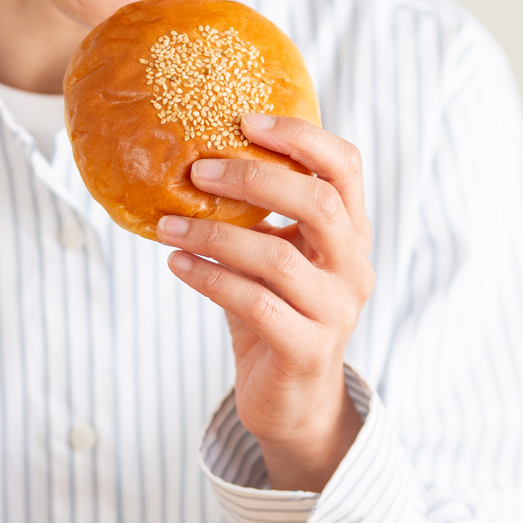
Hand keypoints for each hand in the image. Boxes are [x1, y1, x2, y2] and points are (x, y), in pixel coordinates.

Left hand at [159, 113, 374, 491]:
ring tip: (169, 224)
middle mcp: (354, 268)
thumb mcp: (273, 257)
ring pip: (278, 258)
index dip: (301, 136)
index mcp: (350, 234)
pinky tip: (177, 263)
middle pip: (319, 203)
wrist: (292, 402)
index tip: (245, 120)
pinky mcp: (307, 350)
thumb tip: (193, 159)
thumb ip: (254, 216)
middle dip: (256, 177)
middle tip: (200, 169)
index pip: (344, 166)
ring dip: (216, 234)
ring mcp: (335, 312)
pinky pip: (254, 304)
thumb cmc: (276, 317)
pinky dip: (210, 278)